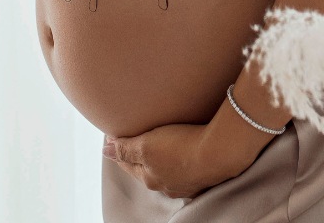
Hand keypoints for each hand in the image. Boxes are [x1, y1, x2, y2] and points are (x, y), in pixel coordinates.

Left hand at [102, 122, 246, 199]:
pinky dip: (181, 162)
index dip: (119, 149)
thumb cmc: (181, 147)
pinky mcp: (203, 177)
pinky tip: (185, 155)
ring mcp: (186, 184)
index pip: (128, 164)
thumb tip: (105, 151)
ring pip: (167, 171)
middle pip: (147, 169)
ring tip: (161, 145)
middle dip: (139, 157)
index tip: (113, 137)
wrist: (219, 153)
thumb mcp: (147, 145)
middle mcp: (166, 185)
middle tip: (135, 141)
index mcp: (149, 178)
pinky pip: (186, 170)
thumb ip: (126, 148)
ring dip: (162, 160)